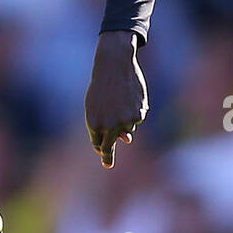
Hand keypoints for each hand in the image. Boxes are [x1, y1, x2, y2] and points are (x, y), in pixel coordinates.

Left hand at [84, 32, 147, 168]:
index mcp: (94, 124)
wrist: (114, 66)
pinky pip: (136, 120)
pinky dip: (134, 112)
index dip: (101, 148)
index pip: (98, 143)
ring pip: (127, 131)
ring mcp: (124, 121)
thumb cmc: (102, 86)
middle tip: (107, 165)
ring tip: (120, 102)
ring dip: (124, 122)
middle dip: (108, 156)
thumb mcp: (97, 106)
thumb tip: (125, 140)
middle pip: (110, 146)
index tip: (104, 161)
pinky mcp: (138, 114)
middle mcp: (109, 126)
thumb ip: (106, 125)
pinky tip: (130, 98)